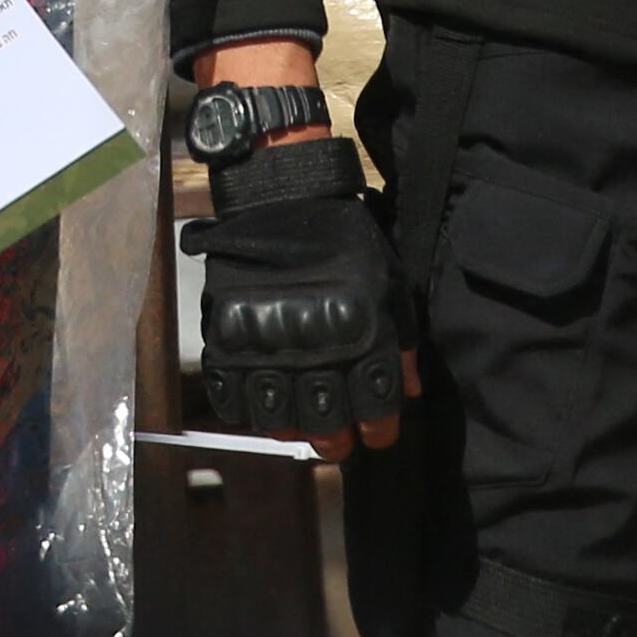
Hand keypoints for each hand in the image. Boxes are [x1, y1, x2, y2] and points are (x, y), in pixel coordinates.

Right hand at [185, 139, 413, 458]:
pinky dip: (243, 409)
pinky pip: (230, 394)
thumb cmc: (344, 239)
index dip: (378, 430)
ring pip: (277, 417)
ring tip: (297, 419)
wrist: (282, 197)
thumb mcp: (389, 284)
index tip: (375, 434)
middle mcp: (314, 345)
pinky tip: (260, 403)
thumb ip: (402, 342)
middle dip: (336, 439)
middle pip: (326, 422)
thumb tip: (410, 392)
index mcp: (360, 332)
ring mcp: (266, 342)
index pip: (375, 406)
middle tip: (337, 436)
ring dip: (291, 427)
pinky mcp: (226, 335)